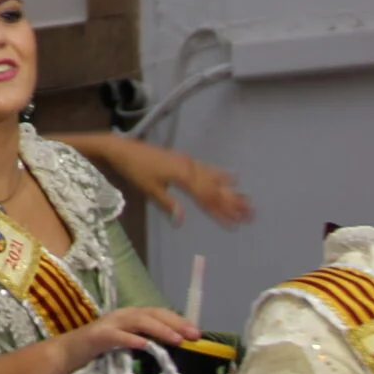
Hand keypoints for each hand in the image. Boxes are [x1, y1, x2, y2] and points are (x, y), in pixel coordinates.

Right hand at [61, 306, 198, 372]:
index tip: (198, 333)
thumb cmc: (99, 350)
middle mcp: (121, 315)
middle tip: (194, 336)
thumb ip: (147, 342)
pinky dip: (131, 339)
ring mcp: (109, 324)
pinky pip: (116, 336)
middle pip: (151, 313)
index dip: (178, 320)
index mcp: (130, 317)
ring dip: (159, 329)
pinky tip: (144, 345)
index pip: (158, 313)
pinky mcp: (97, 336)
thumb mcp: (127, 344)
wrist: (67, 353)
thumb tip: (175, 346)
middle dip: (175, 323)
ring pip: (137, 321)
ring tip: (177, 339)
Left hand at [73, 134, 252, 225]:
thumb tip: (181, 222)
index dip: (220, 212)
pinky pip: (207, 168)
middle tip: (251, 216)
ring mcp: (188, 162)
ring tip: (248, 200)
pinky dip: (221, 174)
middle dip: (233, 203)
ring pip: (215, 178)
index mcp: (183, 176)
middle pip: (215, 188)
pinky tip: (232, 176)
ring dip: (231, 190)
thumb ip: (168, 204)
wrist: (122, 148)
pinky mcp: (184, 159)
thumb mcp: (150, 189)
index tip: (234, 225)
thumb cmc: (134, 170)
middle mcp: (190, 168)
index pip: (206, 198)